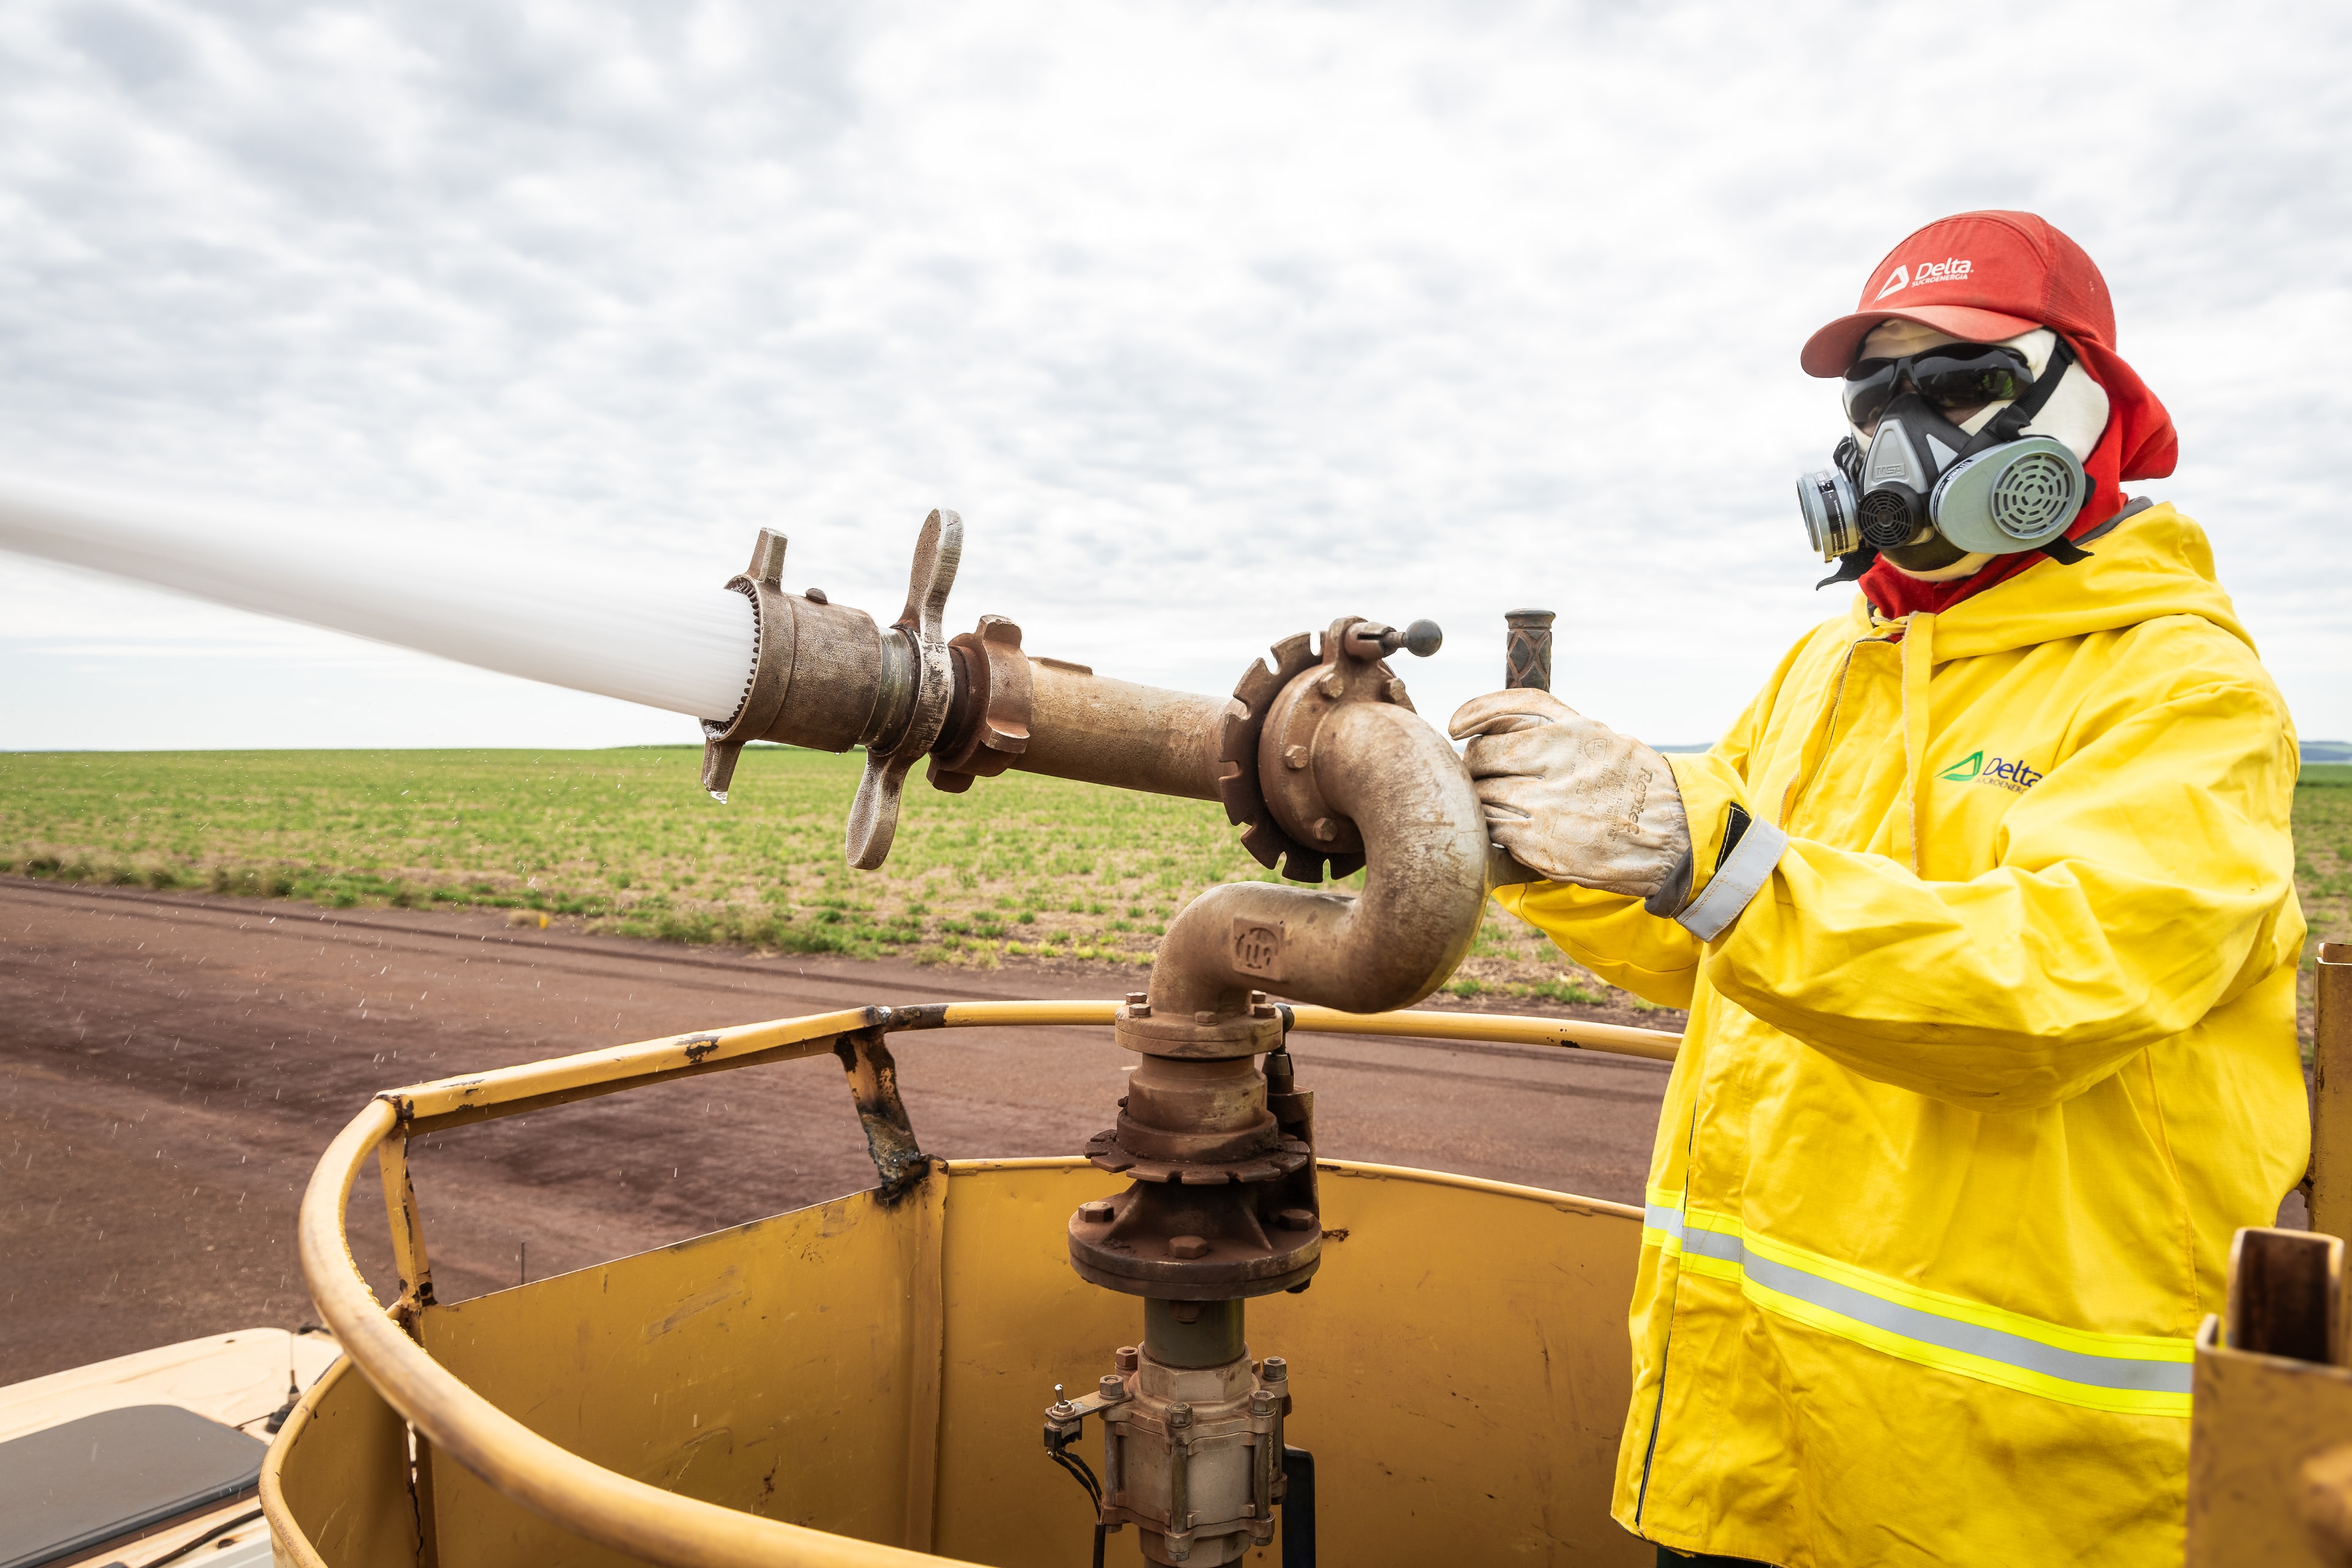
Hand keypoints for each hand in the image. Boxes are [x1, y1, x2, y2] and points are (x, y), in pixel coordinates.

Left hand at [1448, 689, 1690, 901]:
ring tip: (1507, 804)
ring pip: (1484, 796)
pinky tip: (1517, 829)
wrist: (1676, 838)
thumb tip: (1490, 724)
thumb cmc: (1635, 784)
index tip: (1456, 726)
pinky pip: (1496, 831)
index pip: (1502, 709)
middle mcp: (1557, 764)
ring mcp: (1546, 807)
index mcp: (1573, 732)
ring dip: (1485, 800)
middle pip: (1483, 756)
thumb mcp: (1602, 737)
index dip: (1471, 714)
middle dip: (1476, 766)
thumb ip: (1551, 726)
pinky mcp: (1541, 846)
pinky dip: (1498, 829)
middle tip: (1485, 774)